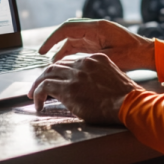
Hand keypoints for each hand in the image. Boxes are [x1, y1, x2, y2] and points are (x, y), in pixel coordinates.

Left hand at [28, 53, 142, 124]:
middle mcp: (83, 63)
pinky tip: (38, 105)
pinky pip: (45, 87)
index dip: (60, 71)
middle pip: (57, 65)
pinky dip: (38, 95)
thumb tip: (90, 88)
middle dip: (45, 76)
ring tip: (34, 95)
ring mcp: (75, 74)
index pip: (71, 61)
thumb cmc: (126, 98)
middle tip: (38, 87)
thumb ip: (100, 77)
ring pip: (47, 74)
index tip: (55, 79)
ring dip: (38, 85)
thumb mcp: (114, 79)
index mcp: (96, 59)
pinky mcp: (67, 88)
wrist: (129, 104)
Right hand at [37, 19, 155, 71]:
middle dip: (54, 42)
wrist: (146, 53)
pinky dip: (70, 51)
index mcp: (97, 27)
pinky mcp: (98, 40)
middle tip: (42, 54)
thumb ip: (90, 58)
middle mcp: (94, 27)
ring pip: (72, 38)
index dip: (53, 39)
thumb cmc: (132, 56)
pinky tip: (64, 63)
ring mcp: (96, 33)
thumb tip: (70, 64)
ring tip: (52, 64)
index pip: (68, 28)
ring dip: (62, 49)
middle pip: (68, 31)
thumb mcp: (110, 58)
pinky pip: (79, 44)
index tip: (42, 50)